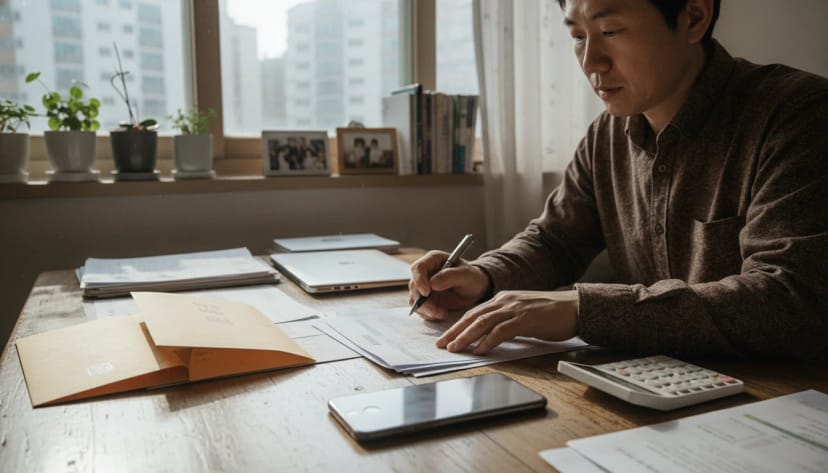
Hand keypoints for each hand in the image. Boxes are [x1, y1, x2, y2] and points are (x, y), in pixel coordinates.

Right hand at [408, 250, 490, 320]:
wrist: (475, 290)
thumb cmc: (472, 278)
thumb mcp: (466, 275)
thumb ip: (450, 276)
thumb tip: (432, 283)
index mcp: (433, 259)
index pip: (418, 267)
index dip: (419, 280)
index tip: (426, 293)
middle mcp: (425, 272)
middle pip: (414, 285)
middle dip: (422, 301)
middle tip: (435, 310)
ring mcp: (424, 286)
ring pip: (414, 299)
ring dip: (426, 309)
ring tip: (442, 313)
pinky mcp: (426, 299)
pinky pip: (420, 308)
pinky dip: (428, 314)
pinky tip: (441, 314)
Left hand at [435, 290, 578, 354]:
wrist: (575, 308)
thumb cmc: (551, 314)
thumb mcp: (522, 315)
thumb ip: (505, 322)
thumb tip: (488, 337)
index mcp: (503, 299)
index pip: (474, 312)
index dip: (457, 325)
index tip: (445, 337)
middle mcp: (506, 301)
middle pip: (473, 316)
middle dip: (455, 331)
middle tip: (442, 345)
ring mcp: (515, 309)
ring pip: (483, 322)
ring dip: (466, 336)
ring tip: (454, 348)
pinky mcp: (526, 319)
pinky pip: (502, 331)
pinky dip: (488, 341)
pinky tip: (480, 350)